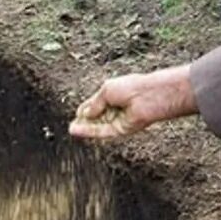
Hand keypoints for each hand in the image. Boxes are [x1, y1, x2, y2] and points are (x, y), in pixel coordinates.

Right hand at [68, 64, 195, 138]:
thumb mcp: (107, 91)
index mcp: (114, 94)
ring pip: (98, 126)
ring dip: (85, 128)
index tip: (76, 113)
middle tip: (72, 125)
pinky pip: (103, 132)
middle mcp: (117, 107)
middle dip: (84, 120)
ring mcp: (119, 119)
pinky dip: (90, 132)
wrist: (149, 96)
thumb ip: (94, 105)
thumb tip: (85, 115)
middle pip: (97, 116)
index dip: (86, 108)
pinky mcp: (121, 130)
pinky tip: (78, 131)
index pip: (97, 103)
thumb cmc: (132, 87)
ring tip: (71, 129)